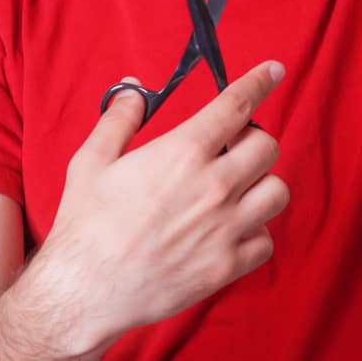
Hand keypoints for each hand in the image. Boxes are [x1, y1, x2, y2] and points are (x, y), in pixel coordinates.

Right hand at [41, 61, 288, 346]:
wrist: (84, 291)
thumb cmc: (86, 224)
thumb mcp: (92, 159)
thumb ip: (119, 118)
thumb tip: (135, 89)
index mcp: (184, 153)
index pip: (237, 105)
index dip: (259, 81)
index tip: (273, 71)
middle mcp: (214, 187)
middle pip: (268, 146)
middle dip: (253, 140)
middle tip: (231, 149)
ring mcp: (225, 229)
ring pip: (277, 192)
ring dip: (261, 184)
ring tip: (236, 189)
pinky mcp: (226, 266)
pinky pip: (266, 241)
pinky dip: (256, 232)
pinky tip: (231, 229)